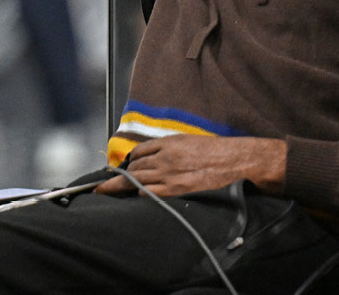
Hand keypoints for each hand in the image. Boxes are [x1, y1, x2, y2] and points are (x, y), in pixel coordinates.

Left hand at [96, 136, 285, 197]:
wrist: (236, 160)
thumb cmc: (215, 151)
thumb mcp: (188, 141)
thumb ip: (168, 149)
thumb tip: (149, 158)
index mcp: (168, 143)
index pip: (139, 152)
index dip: (128, 161)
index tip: (119, 168)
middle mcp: (165, 157)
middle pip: (134, 168)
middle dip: (117, 177)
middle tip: (102, 186)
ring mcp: (170, 175)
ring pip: (138, 180)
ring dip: (123, 186)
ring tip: (107, 192)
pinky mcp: (177, 190)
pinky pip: (151, 193)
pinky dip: (141, 194)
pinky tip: (136, 197)